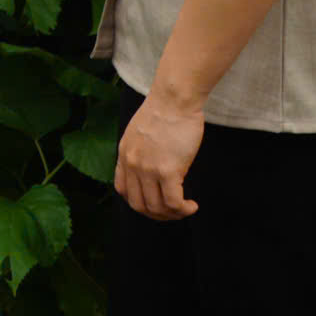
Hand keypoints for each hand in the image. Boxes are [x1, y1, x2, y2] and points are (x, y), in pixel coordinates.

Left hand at [116, 89, 203, 220]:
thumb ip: (140, 152)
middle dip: (157, 214)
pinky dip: (184, 210)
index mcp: (124, 154)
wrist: (174, 100)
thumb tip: (151, 170)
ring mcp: (147, 168)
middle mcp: (131, 164)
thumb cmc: (165, 113)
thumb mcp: (140, 133)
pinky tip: (192, 206)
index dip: (140, 203)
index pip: (123, 190)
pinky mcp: (167, 170)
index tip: (156, 203)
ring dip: (173, 215)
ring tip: (185, 209)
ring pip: (156, 208)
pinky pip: (173, 203)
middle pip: (138, 205)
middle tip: (173, 212)